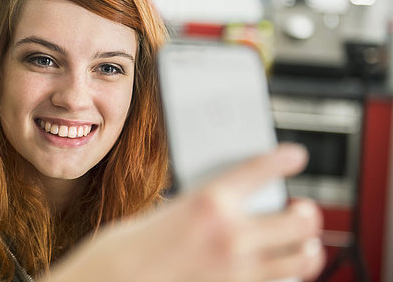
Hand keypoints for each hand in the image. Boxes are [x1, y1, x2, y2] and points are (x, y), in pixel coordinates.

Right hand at [42, 143, 324, 281]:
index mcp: (210, 202)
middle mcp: (232, 236)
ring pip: (301, 259)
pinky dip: (285, 276)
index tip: (294, 155)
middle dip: (307, 213)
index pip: (262, 168)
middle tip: (302, 210)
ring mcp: (238, 271)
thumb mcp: (169, 210)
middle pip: (299, 220)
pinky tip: (281, 270)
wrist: (115, 281)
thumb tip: (235, 200)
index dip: (283, 158)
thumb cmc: (131, 247)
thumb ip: (207, 204)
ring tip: (306, 243)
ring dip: (308, 249)